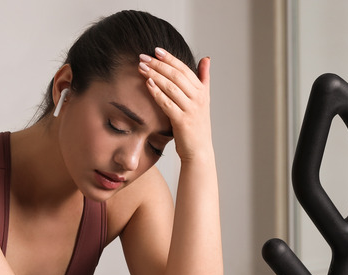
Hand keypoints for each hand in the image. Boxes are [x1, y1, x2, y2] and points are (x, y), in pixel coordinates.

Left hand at [138, 47, 211, 161]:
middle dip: (158, 64)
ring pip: (171, 87)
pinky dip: (157, 92)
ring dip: (155, 75)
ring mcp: (190, 109)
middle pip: (176, 75)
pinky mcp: (182, 121)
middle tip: (143, 56)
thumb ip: (204, 78)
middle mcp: (198, 98)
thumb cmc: (197, 125)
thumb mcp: (203, 99)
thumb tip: (206, 58)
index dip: (170, 58)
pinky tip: (147, 84)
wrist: (199, 151)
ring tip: (141, 67)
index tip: (156, 50)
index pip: (184, 69)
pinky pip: (167, 103)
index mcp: (201, 91)